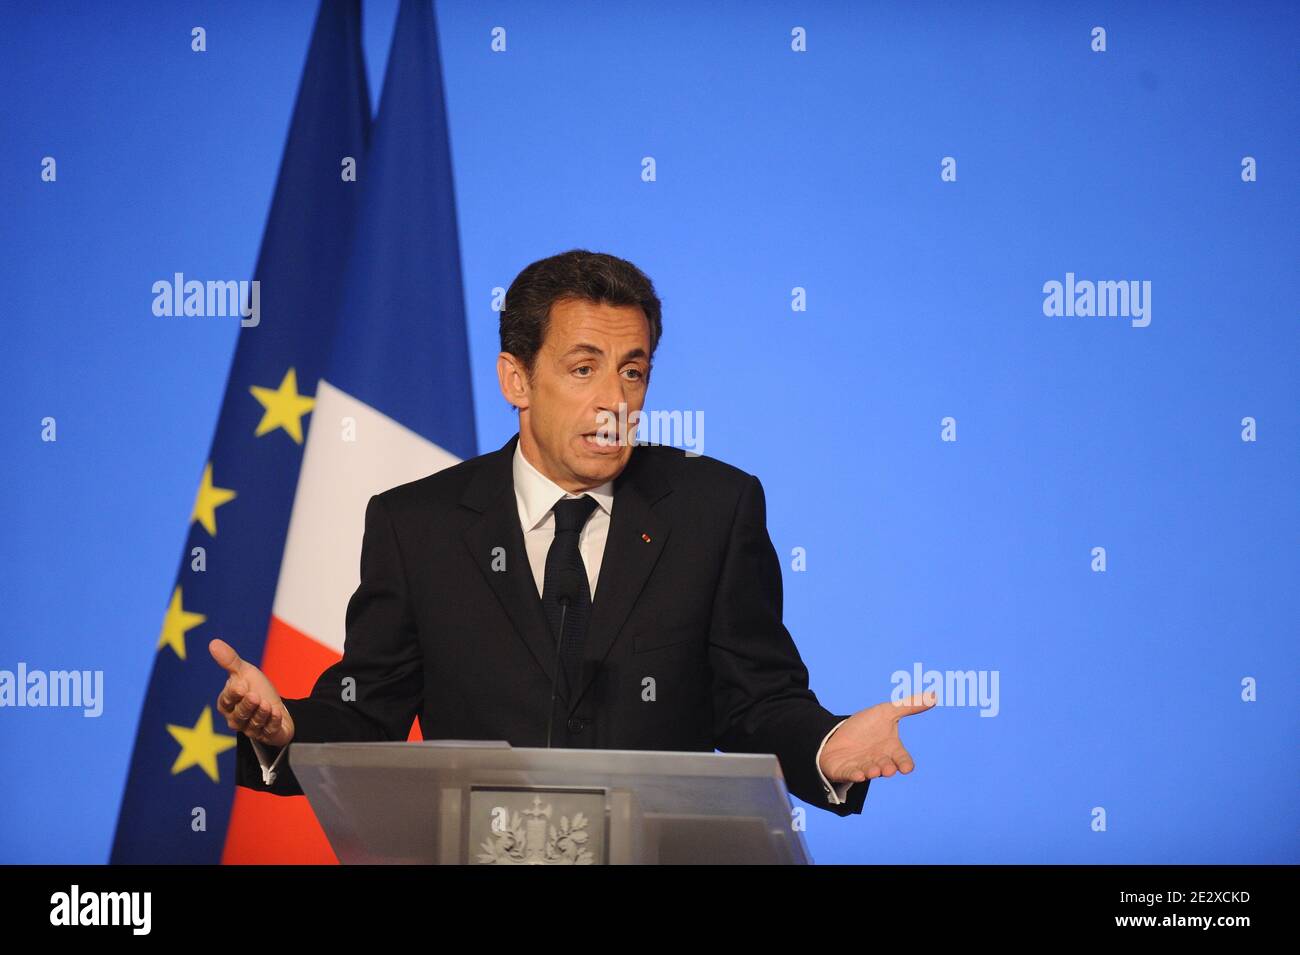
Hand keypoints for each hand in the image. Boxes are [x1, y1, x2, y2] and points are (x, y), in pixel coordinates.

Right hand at [210, 638, 294, 747]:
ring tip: (267, 704)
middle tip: (255, 696)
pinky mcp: (267, 735)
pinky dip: (273, 722)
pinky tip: (277, 713)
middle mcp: (236, 719)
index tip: (240, 686)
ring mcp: (251, 729)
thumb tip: (213, 642)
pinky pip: (268, 731)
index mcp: (228, 704)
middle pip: (239, 715)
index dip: (233, 695)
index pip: (226, 701)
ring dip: (261, 714)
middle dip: (247, 706)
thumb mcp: (245, 672)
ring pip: (253, 724)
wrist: (276, 705)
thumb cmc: (256, 688)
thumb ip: (230, 661)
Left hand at [818, 692, 935, 782]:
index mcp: (891, 750)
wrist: (838, 735)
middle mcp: (879, 761)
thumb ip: (909, 705)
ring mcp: (863, 767)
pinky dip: (855, 775)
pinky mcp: (846, 770)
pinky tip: (858, 774)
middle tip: (888, 768)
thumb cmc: (866, 726)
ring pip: (870, 772)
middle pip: (887, 768)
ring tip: (873, 770)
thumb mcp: (886, 712)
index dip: (905, 764)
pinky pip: (851, 774)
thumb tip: (934, 696)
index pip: (903, 760)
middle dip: (888, 769)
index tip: (906, 767)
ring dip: (872, 772)